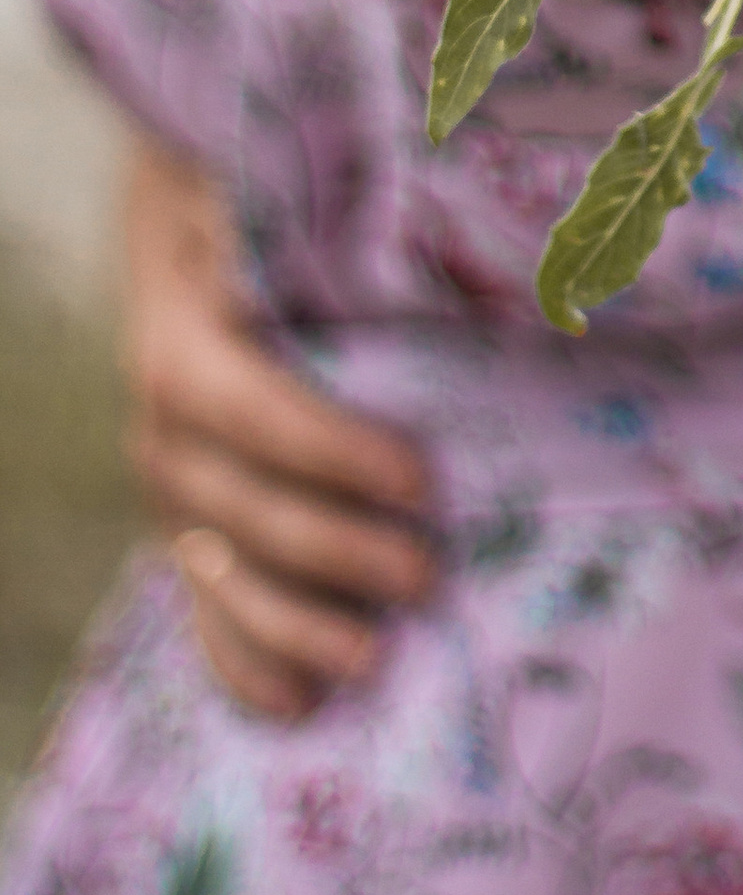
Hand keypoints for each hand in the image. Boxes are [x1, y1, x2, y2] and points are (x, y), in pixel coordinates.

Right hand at [122, 141, 434, 721]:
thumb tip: (426, 216)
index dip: (331, 450)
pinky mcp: (191, 525)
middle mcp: (163, 425)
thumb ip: (330, 217)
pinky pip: (204, 608)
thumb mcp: (274, 189)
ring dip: (295, 625)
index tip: (418, 478)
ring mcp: (171, 485)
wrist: (197, 217)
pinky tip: (298, 705)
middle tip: (427, 574)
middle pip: (241, 506)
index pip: (251, 408)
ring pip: (222, 572)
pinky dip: (246, 661)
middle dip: (335, 550)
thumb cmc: (267, 200)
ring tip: (375, 659)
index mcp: (184, 335)